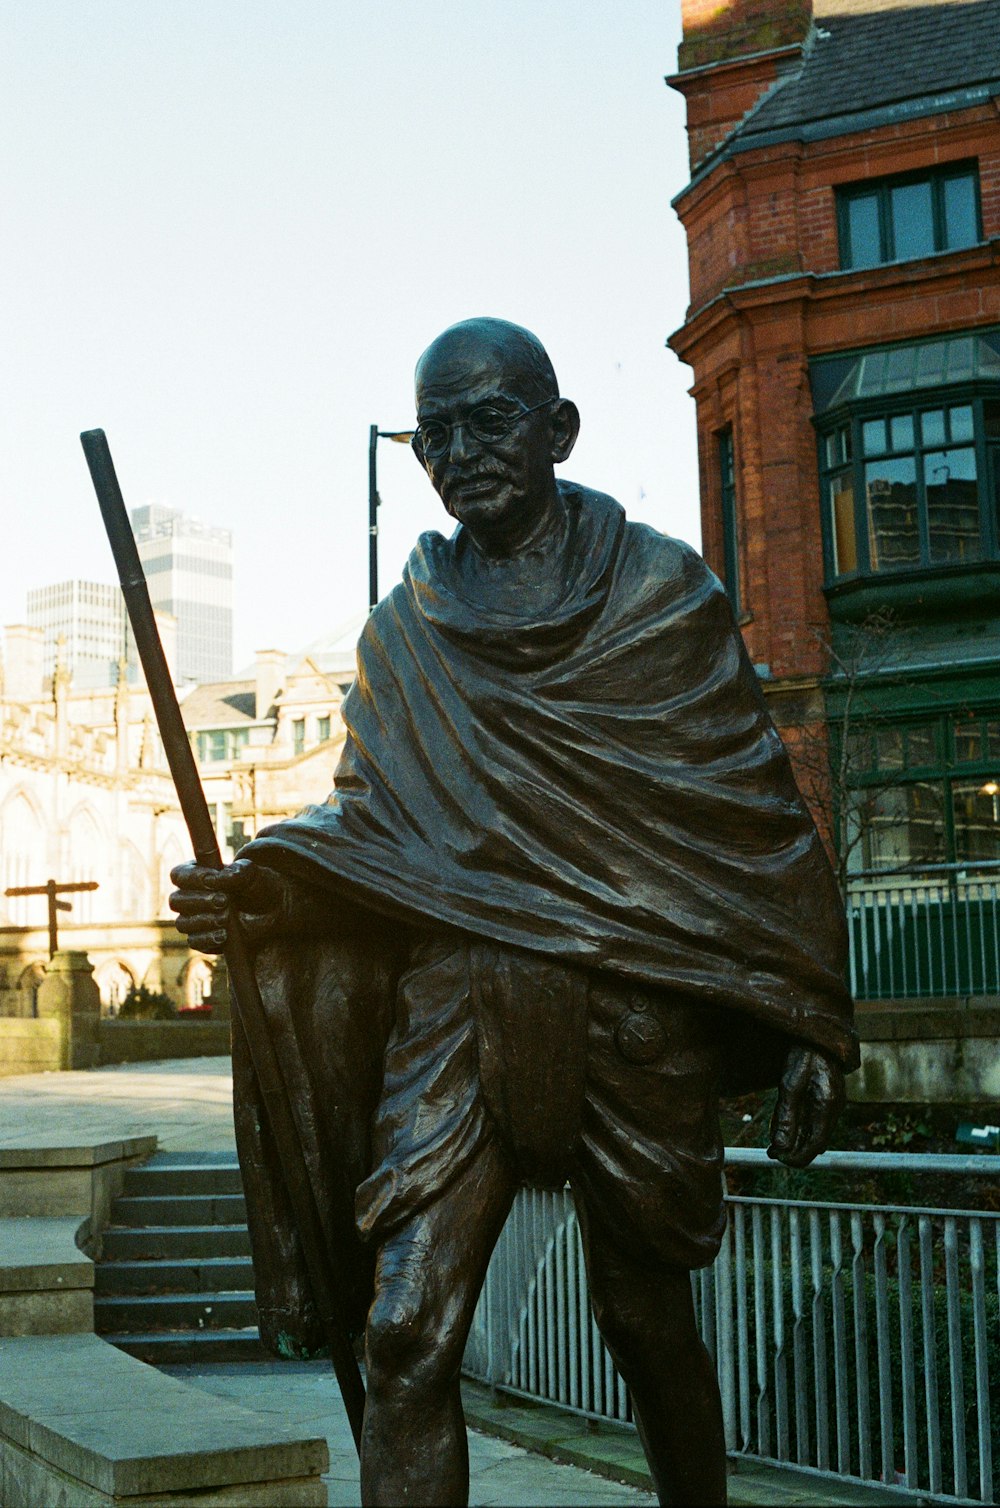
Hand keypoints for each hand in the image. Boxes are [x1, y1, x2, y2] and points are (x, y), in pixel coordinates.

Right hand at [169, 858, 286, 952]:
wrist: (271, 911)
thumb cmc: (257, 886)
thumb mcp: (252, 874)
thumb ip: (236, 872)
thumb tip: (216, 880)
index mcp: (196, 875)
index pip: (179, 875)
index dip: (192, 878)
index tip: (213, 881)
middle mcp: (190, 897)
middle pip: (176, 901)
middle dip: (199, 901)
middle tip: (224, 901)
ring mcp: (193, 919)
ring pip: (182, 923)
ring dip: (204, 921)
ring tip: (226, 918)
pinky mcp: (201, 939)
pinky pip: (194, 942)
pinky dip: (208, 938)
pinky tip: (224, 934)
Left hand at [767, 1046, 844, 1167]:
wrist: (815, 1031)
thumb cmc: (803, 1054)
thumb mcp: (789, 1084)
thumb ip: (786, 1116)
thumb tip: (780, 1148)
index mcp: (829, 1104)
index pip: (817, 1142)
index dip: (798, 1156)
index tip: (779, 1159)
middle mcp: (834, 1107)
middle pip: (816, 1139)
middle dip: (794, 1149)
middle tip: (771, 1153)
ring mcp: (831, 1102)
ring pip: (813, 1130)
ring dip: (794, 1139)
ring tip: (772, 1145)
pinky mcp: (824, 1096)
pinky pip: (812, 1119)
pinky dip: (797, 1126)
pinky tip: (781, 1126)